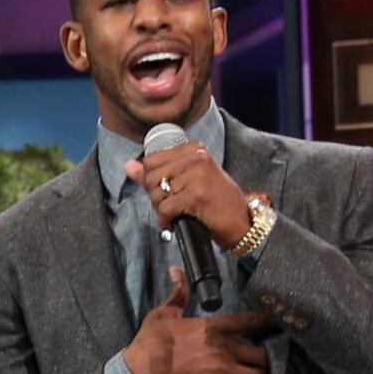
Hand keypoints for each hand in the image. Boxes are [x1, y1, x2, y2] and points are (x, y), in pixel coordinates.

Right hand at [120, 266, 271, 373]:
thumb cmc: (150, 344)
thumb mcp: (163, 314)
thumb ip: (178, 293)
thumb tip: (178, 270)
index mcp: (215, 327)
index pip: (252, 320)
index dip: (270, 321)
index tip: (282, 323)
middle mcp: (226, 348)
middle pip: (265, 352)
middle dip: (276, 356)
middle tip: (284, 360)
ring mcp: (226, 371)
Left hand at [128, 143, 254, 250]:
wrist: (243, 223)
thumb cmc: (217, 203)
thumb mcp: (189, 182)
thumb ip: (158, 173)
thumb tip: (128, 166)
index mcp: (194, 150)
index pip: (151, 160)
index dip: (153, 181)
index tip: (166, 192)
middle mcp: (196, 158)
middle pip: (151, 176)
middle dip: (155, 197)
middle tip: (170, 207)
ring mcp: (197, 175)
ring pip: (157, 193)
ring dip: (162, 209)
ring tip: (175, 214)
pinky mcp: (197, 195)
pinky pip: (165, 208)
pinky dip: (166, 220)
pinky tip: (175, 223)